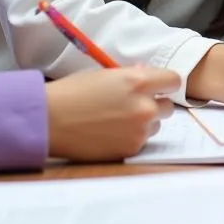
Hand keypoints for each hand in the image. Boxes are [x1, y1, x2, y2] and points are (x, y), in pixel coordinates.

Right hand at [45, 67, 179, 161]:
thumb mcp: (106, 74)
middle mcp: (144, 106)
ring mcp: (138, 130)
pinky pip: (141, 141)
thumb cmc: (74, 92)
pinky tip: (110, 133)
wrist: (49, 120)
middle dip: (154, 104)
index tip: (158, 87)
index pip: (174, 80)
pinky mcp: (130, 149)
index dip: (165, 83)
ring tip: (117, 120)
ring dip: (143, 122)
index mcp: (139, 81)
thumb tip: (148, 76)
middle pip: (167, 106)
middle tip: (134, 105)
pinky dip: (131, 137)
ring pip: (155, 125)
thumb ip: (132, 76)